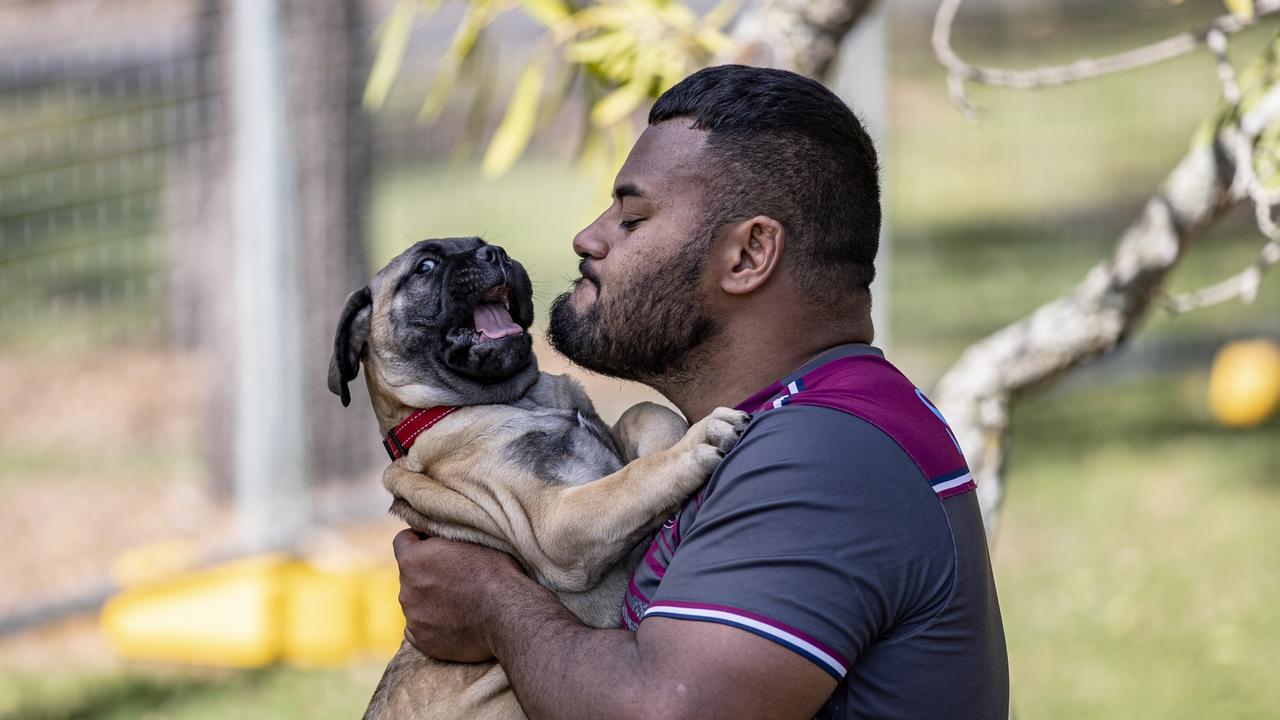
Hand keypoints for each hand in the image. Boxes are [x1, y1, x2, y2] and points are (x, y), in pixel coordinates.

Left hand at [392, 528, 523, 662]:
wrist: (507, 614)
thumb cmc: (494, 572)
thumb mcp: (469, 540)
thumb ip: (443, 540)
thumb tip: (434, 536)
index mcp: (413, 559)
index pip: (402, 541)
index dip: (419, 539)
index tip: (434, 544)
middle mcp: (406, 588)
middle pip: (410, 574)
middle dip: (426, 573)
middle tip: (455, 576)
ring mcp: (413, 617)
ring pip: (415, 602)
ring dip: (430, 599)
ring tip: (460, 602)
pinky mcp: (422, 641)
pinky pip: (418, 628)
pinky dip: (432, 624)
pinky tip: (454, 622)